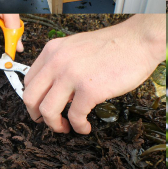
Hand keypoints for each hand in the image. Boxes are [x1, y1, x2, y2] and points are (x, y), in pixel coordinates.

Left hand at [22, 15, 165, 133]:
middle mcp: (57, 62)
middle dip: (37, 115)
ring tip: (66, 127)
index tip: (41, 107)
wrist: (138, 41)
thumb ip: (64, 64)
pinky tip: (85, 127)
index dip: (33, 99)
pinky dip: (78, 127)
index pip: (29, 80)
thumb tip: (59, 89)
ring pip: (47, 111)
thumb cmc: (115, 45)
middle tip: (48, 122)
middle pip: (31, 97)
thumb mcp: (78, 47)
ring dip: (54, 125)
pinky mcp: (89, 90)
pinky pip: (75, 117)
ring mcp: (71, 76)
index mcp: (53, 50)